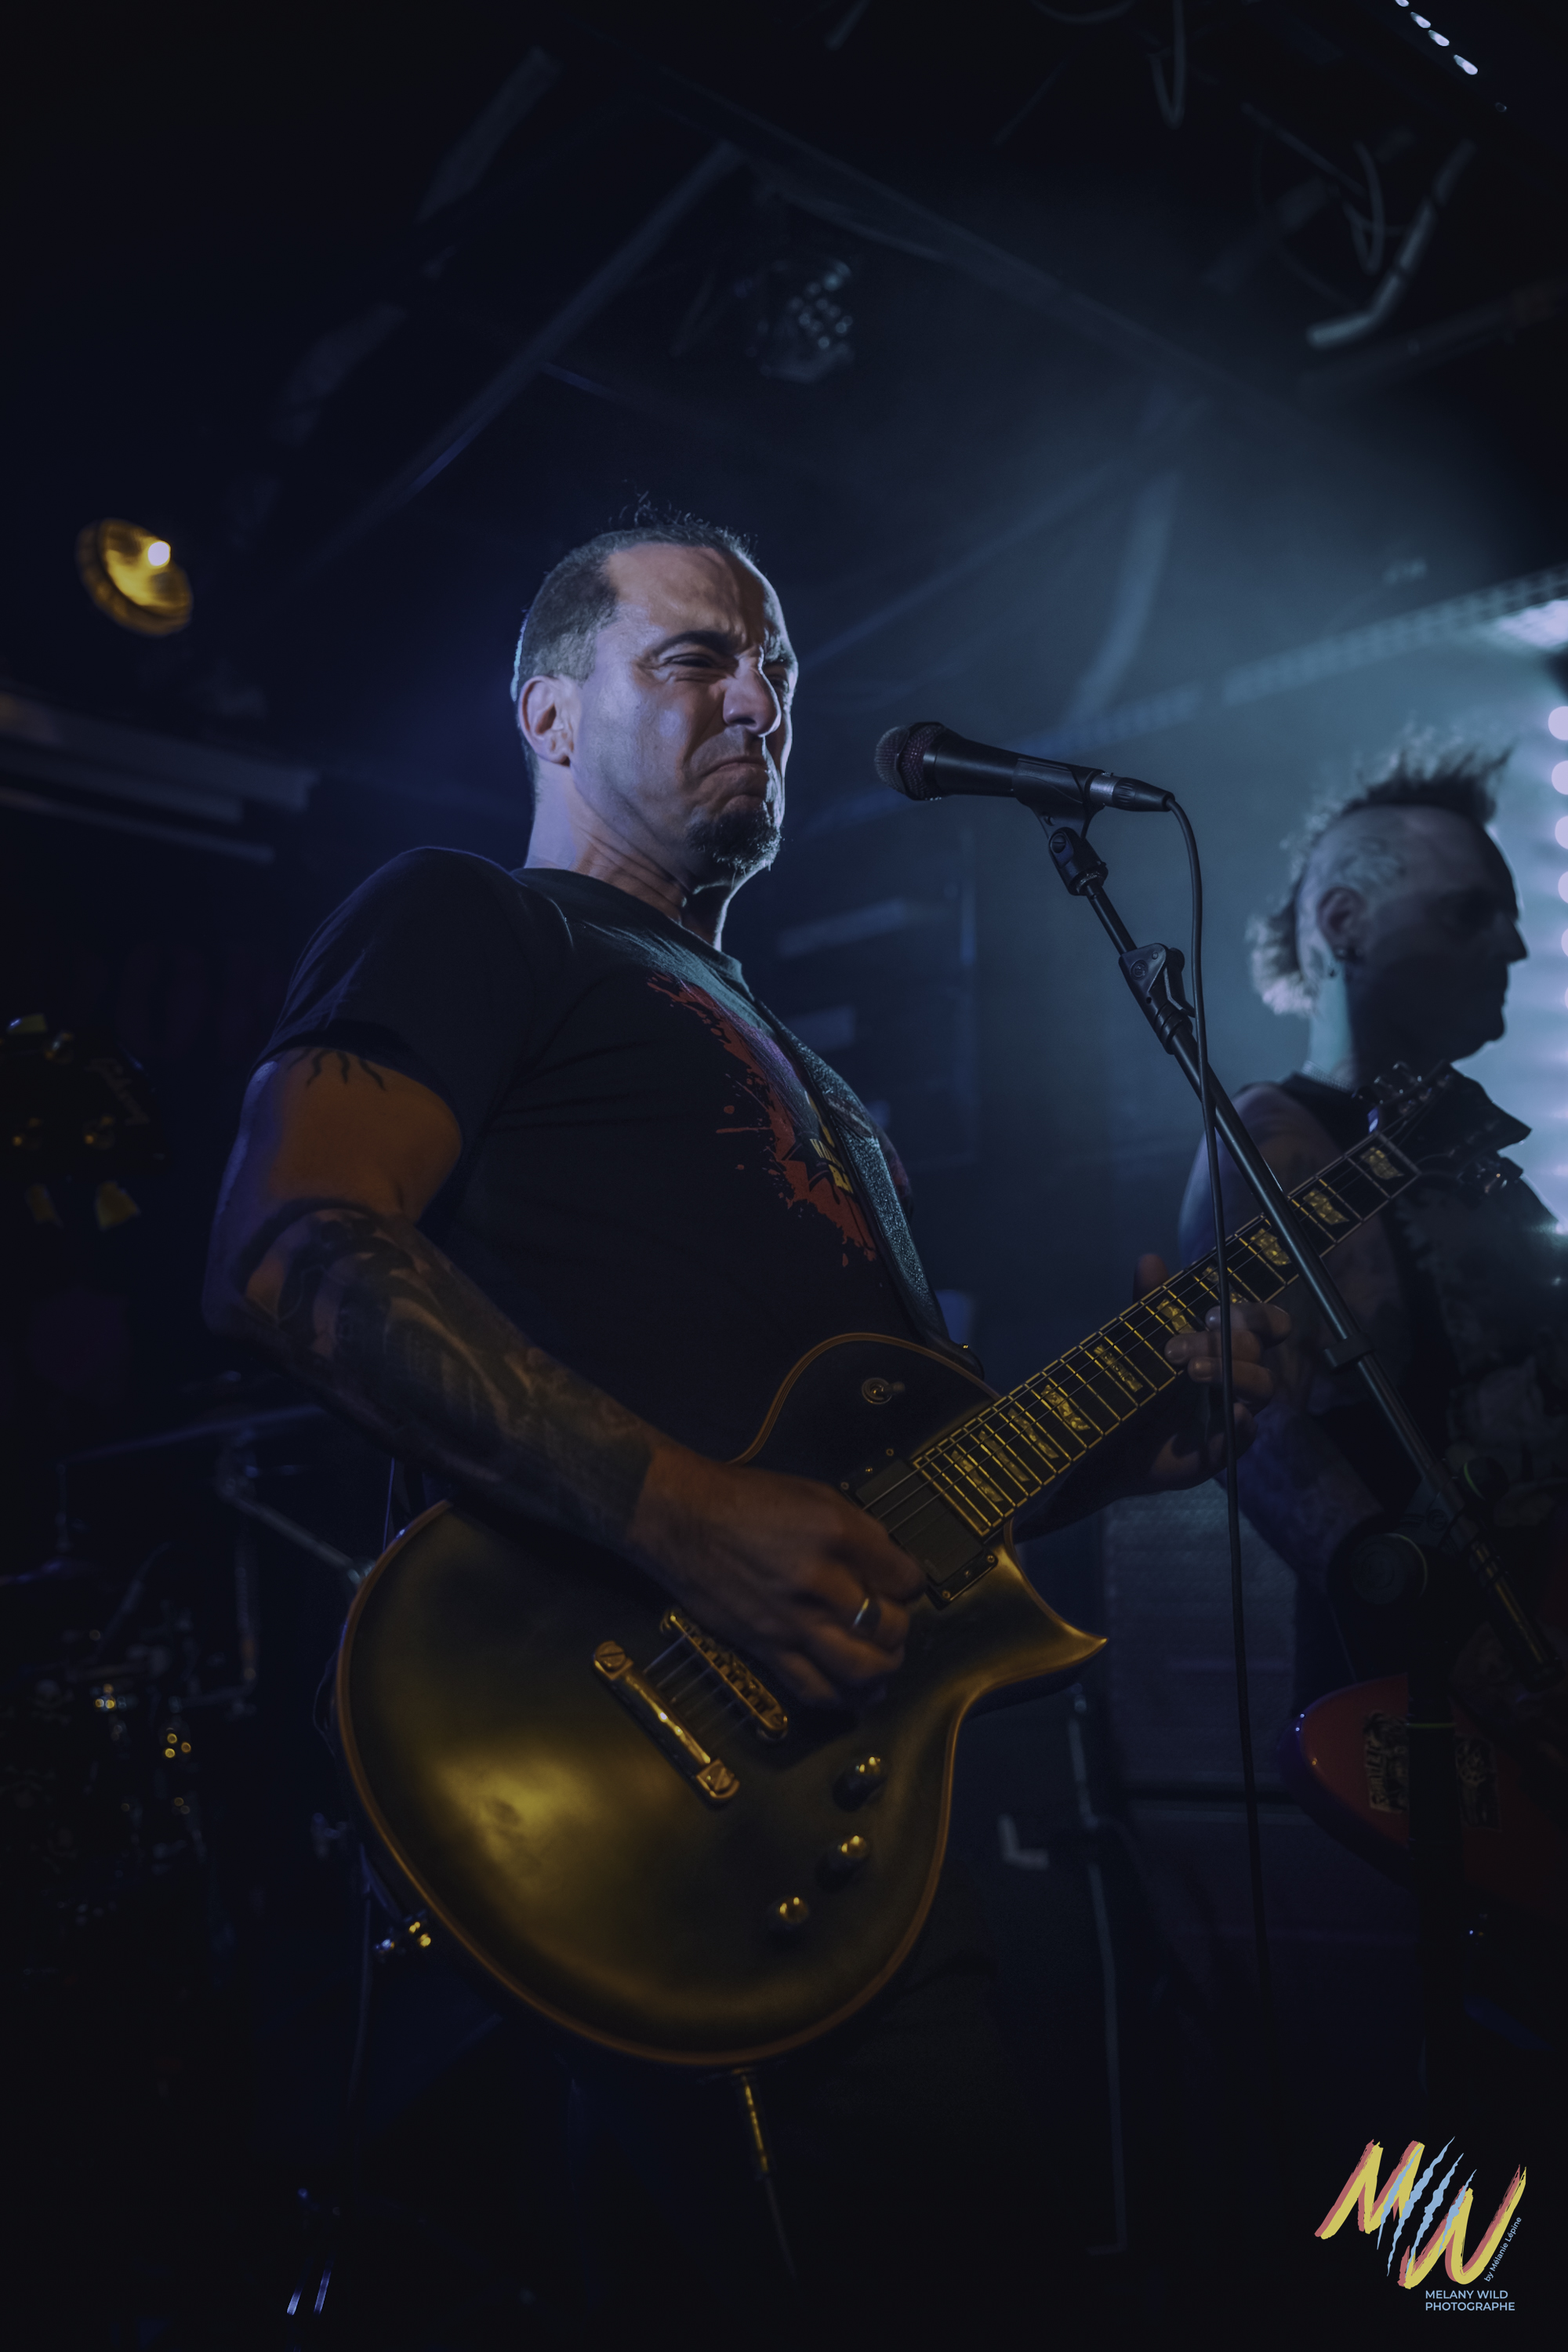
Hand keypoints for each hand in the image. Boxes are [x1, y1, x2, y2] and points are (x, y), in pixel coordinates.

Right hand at [627, 1446, 924, 1709]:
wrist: (682, 1519)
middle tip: (894, 1624)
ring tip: (882, 1661)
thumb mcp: (814, 1495)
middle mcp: (818, 1581)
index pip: (904, 1579)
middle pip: (888, 1628)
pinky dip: (840, 1698)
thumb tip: (889, 1562)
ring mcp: (791, 1620)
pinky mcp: (765, 1646)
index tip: (903, 1586)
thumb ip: (858, 1530)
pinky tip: (852, 1692)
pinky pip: (812, 1688)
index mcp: (836, 1535)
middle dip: (900, 1630)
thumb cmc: (744, 1502)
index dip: (911, 1585)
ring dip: (881, 1670)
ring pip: (859, 1668)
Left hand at [1132, 1251, 1289, 1492]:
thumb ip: (1148, 1304)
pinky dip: (1245, 1424)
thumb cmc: (1138, 1383)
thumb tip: (1150, 1260)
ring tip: (1193, 1371)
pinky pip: (1247, 1436)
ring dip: (1234, 1372)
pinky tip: (1232, 1413)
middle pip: (1257, 1349)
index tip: (1210, 1315)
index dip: (1255, 1314)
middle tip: (1176, 1350)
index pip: (1264, 1323)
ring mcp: (1235, 1410)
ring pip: (1263, 1386)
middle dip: (1222, 1341)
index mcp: (1225, 1345)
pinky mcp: (1224, 1447)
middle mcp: (1237, 1374)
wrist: (1112, 1438)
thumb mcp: (1140, 1340)